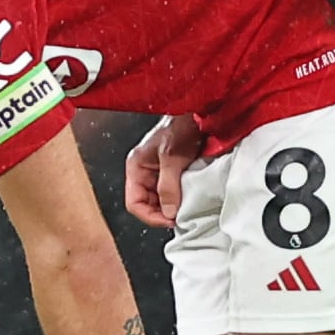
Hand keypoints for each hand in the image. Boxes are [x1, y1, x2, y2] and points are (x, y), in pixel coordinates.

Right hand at [123, 114, 204, 228]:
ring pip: (160, 200)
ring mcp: (159, 172)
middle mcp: (144, 171)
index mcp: (136, 166)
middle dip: (162, 213)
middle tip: (180, 218)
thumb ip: (169, 186)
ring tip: (186, 208)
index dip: (150, 216)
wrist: (200, 113)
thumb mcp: (173, 158)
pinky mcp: (173, 172)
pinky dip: (180, 198)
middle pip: (146, 204)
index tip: (169, 221)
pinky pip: (172, 192)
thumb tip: (169, 212)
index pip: (134, 202)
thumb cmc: (181, 125)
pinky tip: (190, 199)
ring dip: (172, 206)